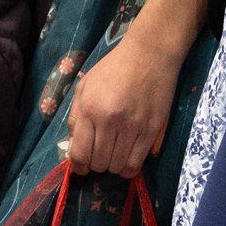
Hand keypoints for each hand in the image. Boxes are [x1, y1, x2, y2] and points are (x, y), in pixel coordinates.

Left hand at [64, 32, 183, 176]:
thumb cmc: (112, 69)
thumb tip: (73, 149)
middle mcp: (109, 120)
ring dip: (113, 167)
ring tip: (113, 156)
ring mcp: (132, 127)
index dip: (78, 167)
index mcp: (89, 109)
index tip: (81, 167)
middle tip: (99, 156)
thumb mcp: (84, 87)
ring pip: (117, 166)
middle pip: (99, 163)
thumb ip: (75, 117)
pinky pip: (136, 163)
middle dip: (96, 165)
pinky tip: (126, 161)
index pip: (79, 153)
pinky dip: (128, 168)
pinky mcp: (151, 130)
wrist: (148, 56)